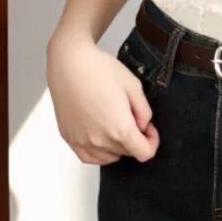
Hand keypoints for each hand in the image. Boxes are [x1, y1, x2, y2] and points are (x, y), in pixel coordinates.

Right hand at [46, 28, 158, 164]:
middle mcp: (101, 141)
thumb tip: (143, 126)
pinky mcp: (69, 138)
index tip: (149, 129)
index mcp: (120, 129)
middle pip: (127, 153)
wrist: (69, 63)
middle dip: (135, 139)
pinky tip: (101, 135)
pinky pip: (89, 157)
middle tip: (131, 117)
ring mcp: (83, 141)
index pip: (144, 153)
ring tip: (114, 123)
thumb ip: (144, 111)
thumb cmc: (100, 70)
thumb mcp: (133, 86)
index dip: (152, 142)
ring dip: (117, 146)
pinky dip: (99, 152)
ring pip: (109, 157)